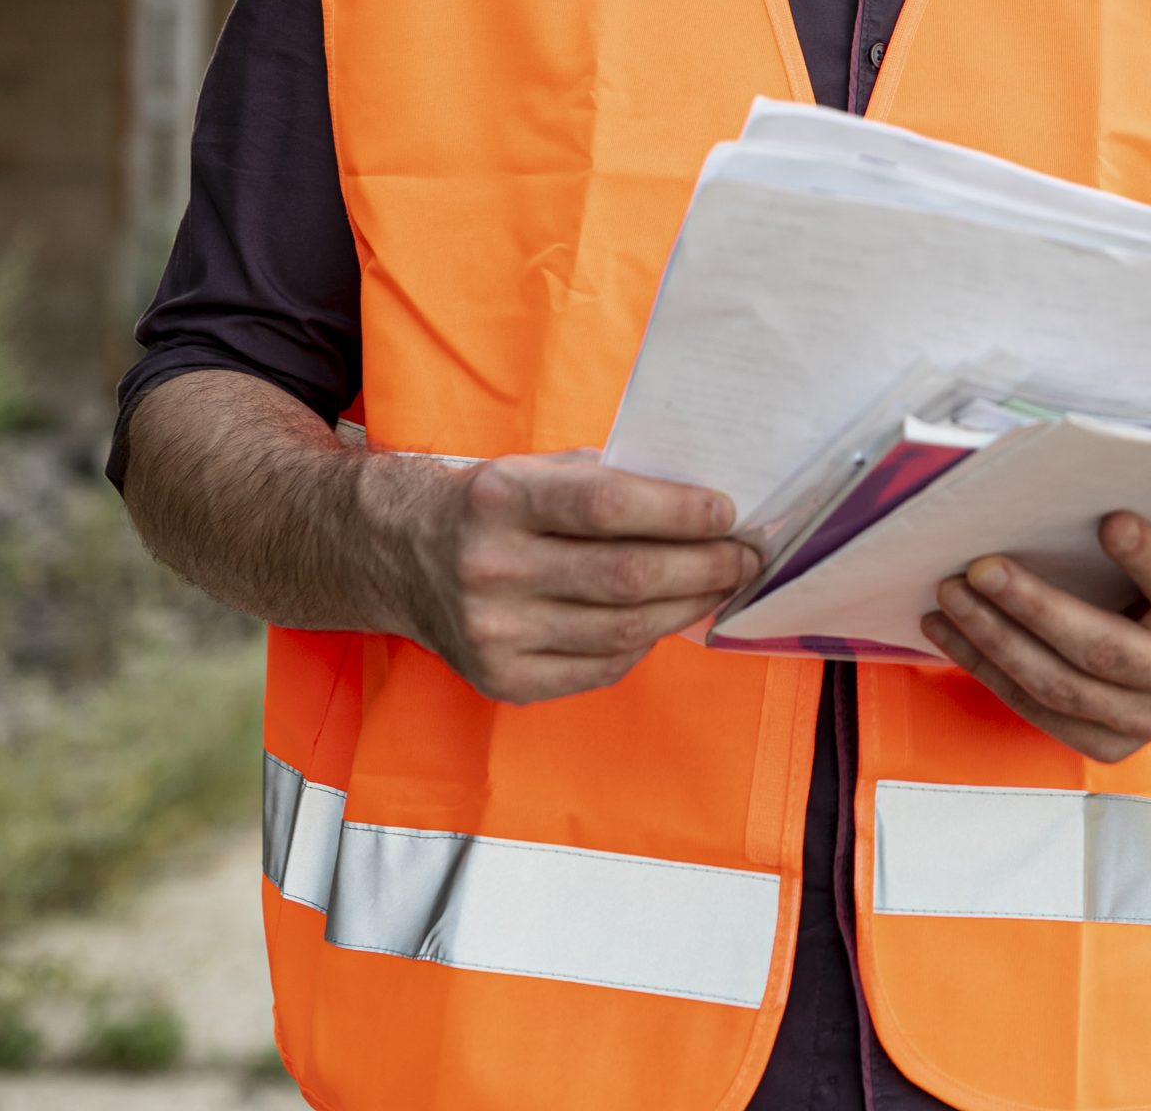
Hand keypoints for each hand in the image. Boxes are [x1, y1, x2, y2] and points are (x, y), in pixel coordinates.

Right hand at [399, 451, 759, 705]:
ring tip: (720, 586)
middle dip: (702, 566)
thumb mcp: (538, 470)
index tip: (727, 512)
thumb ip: (610, 481)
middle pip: (625, 576)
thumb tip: (704, 506)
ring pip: (621, 630)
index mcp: (502, 499)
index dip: (677, 512)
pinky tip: (665, 618)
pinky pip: (600, 668)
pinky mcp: (502, 681)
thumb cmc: (495, 504)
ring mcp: (494, 633)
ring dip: (686, 608)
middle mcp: (491, 567)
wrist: (405, 556)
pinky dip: (645, 643)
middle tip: (744, 556)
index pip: (606, 506)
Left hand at [919, 512, 1150, 761]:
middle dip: (1033, 607)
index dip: (1146, 557)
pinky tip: (950, 634)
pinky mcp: (1108, 745)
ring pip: (1059, 687)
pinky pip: (1037, 711)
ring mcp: (1146, 721)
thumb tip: (1062, 490)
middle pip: (1101, 648)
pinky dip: (988, 670)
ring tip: (949, 599)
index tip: (1110, 521)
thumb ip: (1138, 528)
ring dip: (993, 641)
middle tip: (979, 569)